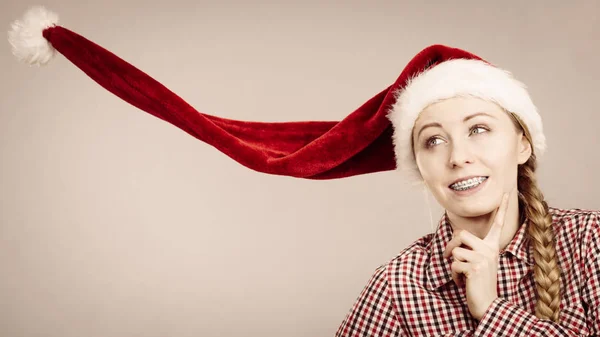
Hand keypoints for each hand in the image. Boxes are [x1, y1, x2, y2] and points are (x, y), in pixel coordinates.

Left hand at [442, 192, 510, 319]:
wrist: (487, 304)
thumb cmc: (480, 282)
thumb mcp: (479, 262)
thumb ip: (472, 250)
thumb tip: (453, 244)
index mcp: (493, 246)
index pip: (497, 224)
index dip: (502, 208)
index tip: (507, 192)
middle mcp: (490, 250)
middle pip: (460, 233)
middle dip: (450, 245)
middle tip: (448, 257)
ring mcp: (483, 258)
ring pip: (454, 250)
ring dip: (452, 264)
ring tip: (463, 274)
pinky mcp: (474, 268)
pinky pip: (452, 264)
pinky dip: (453, 275)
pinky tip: (464, 282)